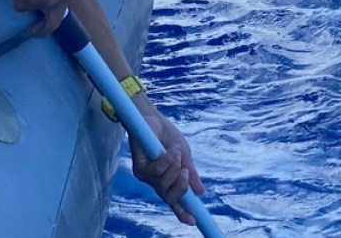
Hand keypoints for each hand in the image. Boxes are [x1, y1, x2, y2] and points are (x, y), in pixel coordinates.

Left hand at [131, 107, 205, 225]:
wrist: (153, 119)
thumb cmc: (167, 136)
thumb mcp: (184, 156)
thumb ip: (190, 174)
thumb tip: (201, 193)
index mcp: (168, 180)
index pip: (175, 200)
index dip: (182, 212)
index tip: (193, 220)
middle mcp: (156, 181)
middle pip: (169, 197)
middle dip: (181, 187)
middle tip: (186, 173)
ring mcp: (147, 176)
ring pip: (164, 184)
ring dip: (174, 167)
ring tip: (175, 151)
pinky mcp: (139, 167)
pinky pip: (157, 171)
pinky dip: (166, 160)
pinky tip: (169, 149)